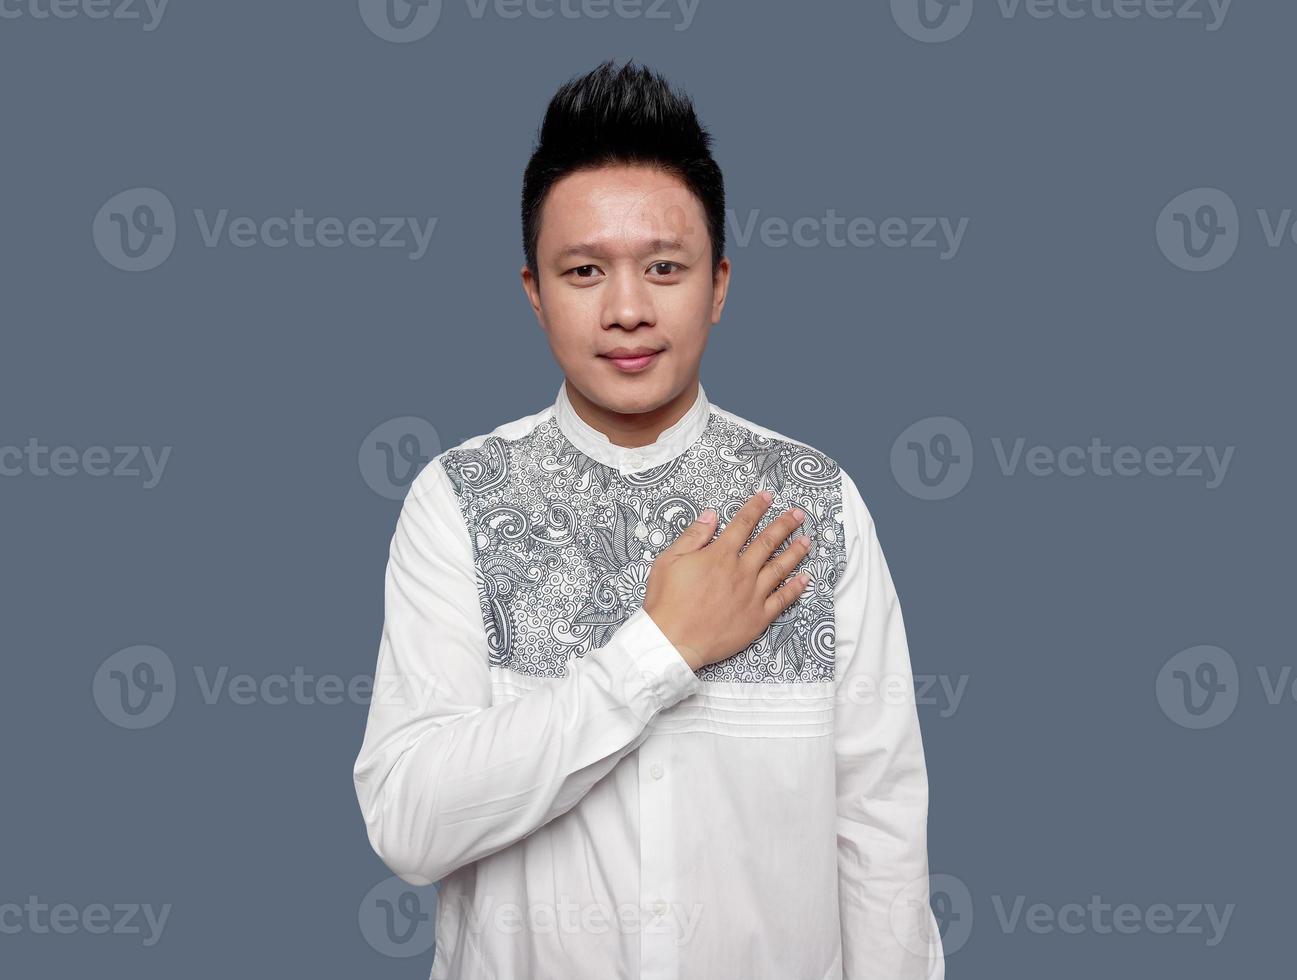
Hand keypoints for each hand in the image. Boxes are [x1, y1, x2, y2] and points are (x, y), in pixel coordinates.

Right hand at [642, 490, 811, 670]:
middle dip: (785, 525)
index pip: (743, 524)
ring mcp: (752, 594)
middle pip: (768, 542)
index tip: (767, 497)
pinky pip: (782, 599)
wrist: (672, 640)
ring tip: (807, 540)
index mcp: (720, 555)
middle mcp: (741, 571)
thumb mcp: (669, 560)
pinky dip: (796, 588)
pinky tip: (805, 578)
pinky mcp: (757, 617)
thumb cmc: (667, 601)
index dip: (756, 507)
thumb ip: (693, 536)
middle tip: (798, 515)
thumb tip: (711, 515)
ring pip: (780, 567)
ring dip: (795, 551)